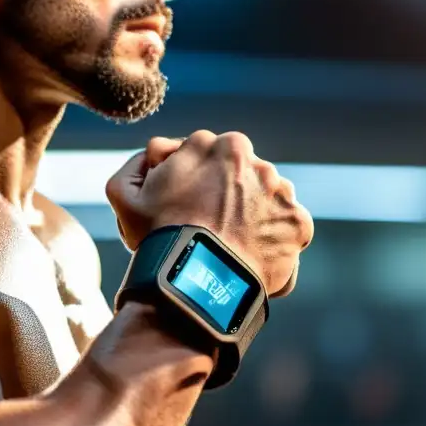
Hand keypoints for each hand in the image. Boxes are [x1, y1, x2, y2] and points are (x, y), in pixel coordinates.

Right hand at [106, 131, 313, 296]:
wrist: (196, 281)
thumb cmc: (159, 236)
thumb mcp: (126, 193)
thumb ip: (139, 163)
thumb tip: (159, 153)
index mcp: (225, 145)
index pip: (212, 159)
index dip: (196, 184)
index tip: (187, 209)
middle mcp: (260, 163)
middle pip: (242, 180)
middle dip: (227, 199)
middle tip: (207, 230)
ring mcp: (283, 195)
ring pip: (265, 203)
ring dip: (252, 219)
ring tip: (228, 247)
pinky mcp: (298, 226)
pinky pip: (285, 233)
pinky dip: (271, 244)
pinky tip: (247, 258)